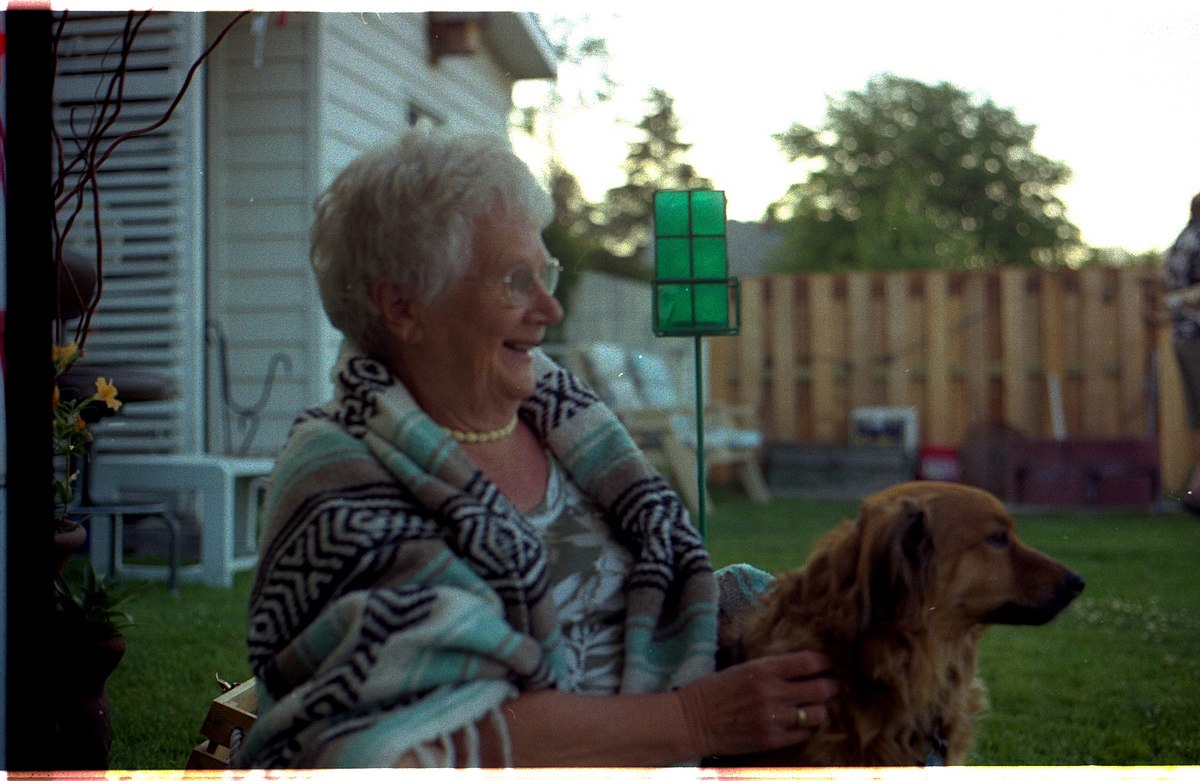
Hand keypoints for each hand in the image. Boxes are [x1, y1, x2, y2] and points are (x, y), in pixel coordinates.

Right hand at [675, 651, 837, 757]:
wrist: (692, 720)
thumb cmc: (715, 690)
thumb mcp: (743, 669)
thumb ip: (773, 669)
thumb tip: (803, 668)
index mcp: (764, 669)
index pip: (810, 662)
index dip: (826, 663)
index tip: (829, 664)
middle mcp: (773, 692)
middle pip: (821, 689)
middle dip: (831, 686)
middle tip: (832, 685)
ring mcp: (774, 718)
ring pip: (818, 714)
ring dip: (821, 709)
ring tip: (818, 707)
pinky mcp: (772, 740)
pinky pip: (804, 734)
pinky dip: (807, 728)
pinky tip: (802, 723)